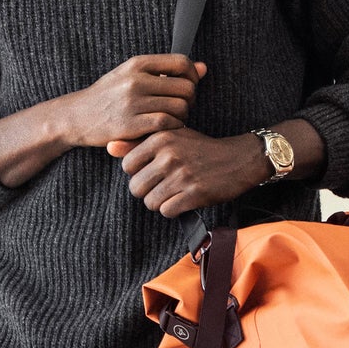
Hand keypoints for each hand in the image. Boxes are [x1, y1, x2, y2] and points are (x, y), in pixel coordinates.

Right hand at [59, 54, 205, 149]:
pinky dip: (172, 128)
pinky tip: (165, 129)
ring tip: (172, 119)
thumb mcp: (132, 76)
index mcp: (137, 64)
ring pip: (180, 107)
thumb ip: (166, 71)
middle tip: (181, 108)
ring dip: (182, 116)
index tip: (188, 87)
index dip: (193, 76)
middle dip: (190, 100)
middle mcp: (136, 80)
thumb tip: (204, 68)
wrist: (76, 117)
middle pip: (186, 87)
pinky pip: (166, 124)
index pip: (182, 63)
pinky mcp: (130, 124)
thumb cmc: (107, 96)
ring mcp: (132, 102)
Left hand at [113, 126, 268, 216]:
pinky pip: (167, 211)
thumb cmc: (200, 148)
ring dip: (159, 202)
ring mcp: (182, 175)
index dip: (137, 173)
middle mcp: (169, 155)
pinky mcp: (194, 194)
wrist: (238, 159)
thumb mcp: (171, 136)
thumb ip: (138, 142)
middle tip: (161, 187)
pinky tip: (182, 200)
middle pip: (136, 187)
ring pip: (150, 202)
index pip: (127, 166)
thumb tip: (109, 147)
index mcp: (161, 137)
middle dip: (146, 191)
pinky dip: (172, 209)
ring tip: (172, 193)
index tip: (152, 171)